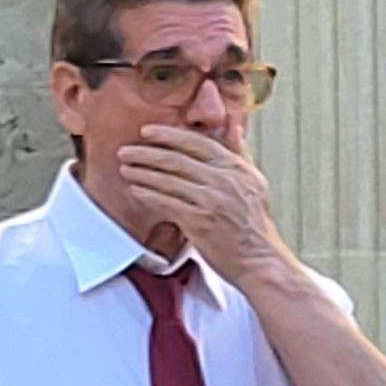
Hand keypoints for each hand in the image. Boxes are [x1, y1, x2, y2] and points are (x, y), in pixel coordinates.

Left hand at [109, 123, 293, 281]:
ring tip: (125, 169)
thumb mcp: (254, 181)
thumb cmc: (254, 224)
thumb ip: (240, 152)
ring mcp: (211, 201)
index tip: (147, 131)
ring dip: (142, 173)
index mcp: (236, 168)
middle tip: (126, 150)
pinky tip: (136, 190)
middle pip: (176, 159)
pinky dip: (148, 194)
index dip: (169, 135)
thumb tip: (233, 125)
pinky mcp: (199, 221)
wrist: (259, 260)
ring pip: (168, 180)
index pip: (197, 143)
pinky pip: (166, 203)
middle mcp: (224, 181)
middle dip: (146, 153)